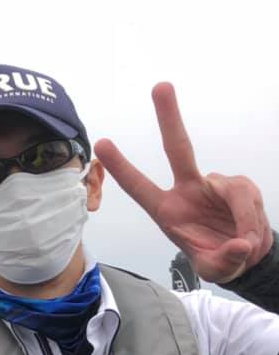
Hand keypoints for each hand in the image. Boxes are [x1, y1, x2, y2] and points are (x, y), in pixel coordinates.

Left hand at [95, 83, 272, 283]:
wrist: (249, 254)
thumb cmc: (221, 259)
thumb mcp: (216, 269)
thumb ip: (225, 259)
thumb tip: (239, 244)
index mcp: (167, 211)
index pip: (140, 187)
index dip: (122, 167)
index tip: (101, 144)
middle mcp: (188, 191)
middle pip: (179, 149)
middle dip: (169, 117)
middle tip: (160, 86)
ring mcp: (214, 184)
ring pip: (233, 191)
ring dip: (243, 219)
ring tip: (244, 242)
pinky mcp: (238, 184)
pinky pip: (248, 197)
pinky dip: (253, 219)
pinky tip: (251, 234)